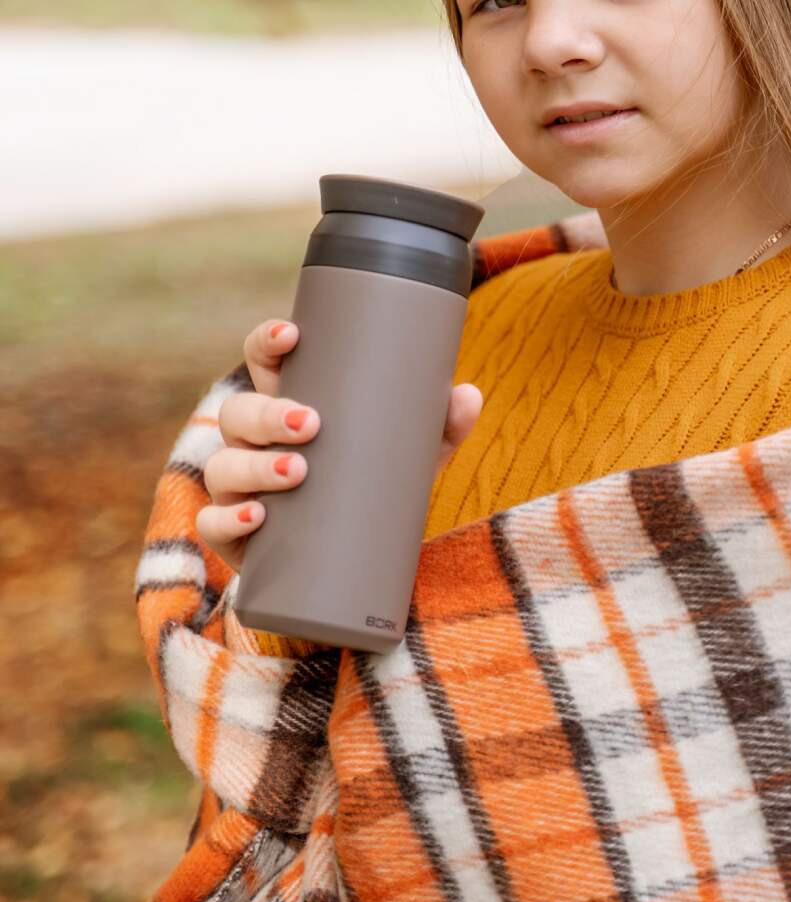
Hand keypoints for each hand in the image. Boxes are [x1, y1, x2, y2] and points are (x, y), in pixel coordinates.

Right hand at [196, 317, 483, 571]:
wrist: (351, 567)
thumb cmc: (372, 489)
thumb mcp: (411, 457)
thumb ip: (441, 425)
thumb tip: (468, 393)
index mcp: (287, 405)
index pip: (263, 362)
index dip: (267, 340)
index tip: (293, 334)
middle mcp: (252, 444)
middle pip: (238, 412)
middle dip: (269, 413)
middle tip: (311, 423)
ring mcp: (237, 490)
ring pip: (222, 467)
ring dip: (254, 466)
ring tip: (298, 471)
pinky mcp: (235, 538)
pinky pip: (212, 525)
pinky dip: (230, 520)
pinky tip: (257, 517)